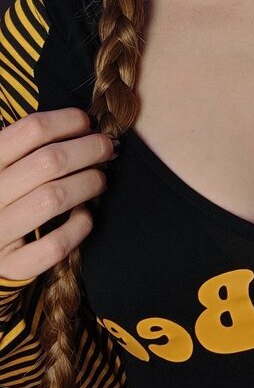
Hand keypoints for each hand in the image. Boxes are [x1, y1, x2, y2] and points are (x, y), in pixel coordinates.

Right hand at [0, 108, 115, 281]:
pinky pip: (54, 246)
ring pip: (54, 199)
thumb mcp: (6, 168)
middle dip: (90, 149)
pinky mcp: (11, 266)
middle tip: (108, 148)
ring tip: (100, 180)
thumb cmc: (2, 198)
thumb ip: (30, 149)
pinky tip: (84, 215)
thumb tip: (83, 126)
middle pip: (50, 161)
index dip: (68, 121)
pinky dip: (78, 227)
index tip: (88, 124)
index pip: (32, 129)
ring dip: (88, 183)